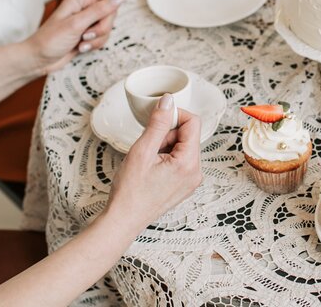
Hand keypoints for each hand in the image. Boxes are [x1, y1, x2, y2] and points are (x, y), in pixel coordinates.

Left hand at [24, 0, 126, 74]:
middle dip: (104, 25)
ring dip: (98, 37)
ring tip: (82, 41)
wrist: (39, 59)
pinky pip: (103, 37)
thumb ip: (99, 10)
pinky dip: (95, 44)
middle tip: (88, 33)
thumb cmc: (50, 40)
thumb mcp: (76, 24)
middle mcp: (85, 7)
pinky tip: (81, 47)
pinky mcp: (88, 34)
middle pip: (111, 9)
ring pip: (108, 25)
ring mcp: (88, 21)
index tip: (123, 0)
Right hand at [105, 95, 202, 231]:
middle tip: (148, 146)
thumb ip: (158, 123)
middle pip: (188, 135)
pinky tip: (151, 167)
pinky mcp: (184, 185)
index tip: (157, 119)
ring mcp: (191, 180)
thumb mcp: (142, 150)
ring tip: (148, 160)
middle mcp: (196, 172)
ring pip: (183, 147)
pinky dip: (166, 156)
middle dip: (167, 133)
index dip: (174, 115)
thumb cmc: (131, 191)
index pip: (193, 122)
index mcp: (189, 163)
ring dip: (165, 145)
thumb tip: (168, 100)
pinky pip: (180, 160)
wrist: (124, 220)